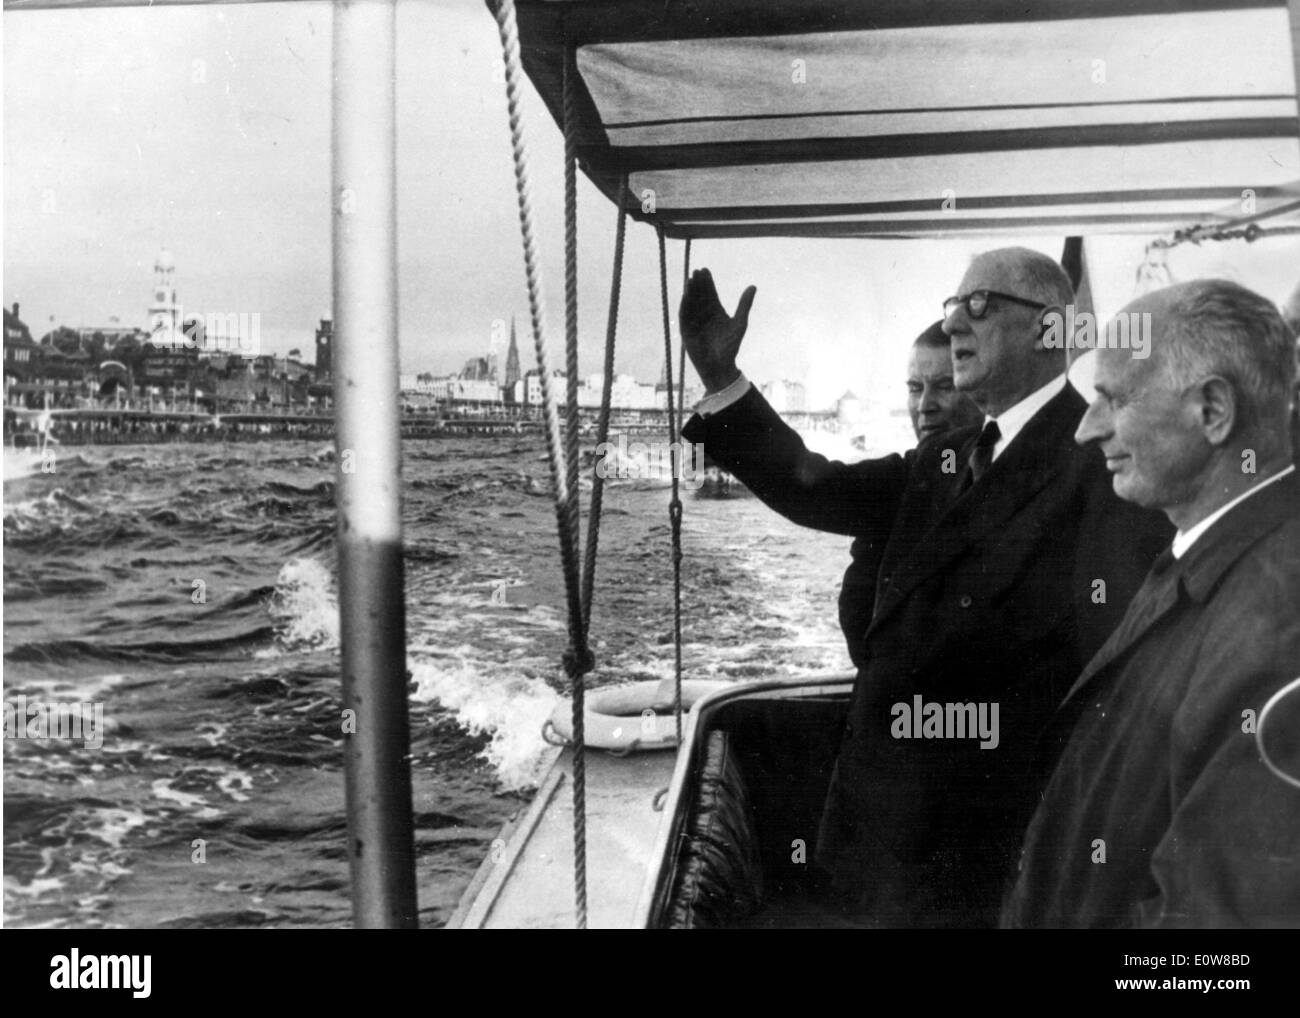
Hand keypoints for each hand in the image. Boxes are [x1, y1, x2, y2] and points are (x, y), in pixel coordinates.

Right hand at [679, 268, 755, 392]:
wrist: (720, 366)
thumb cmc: (731, 346)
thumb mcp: (740, 323)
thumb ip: (744, 305)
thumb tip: (753, 286)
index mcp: (716, 311)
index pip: (710, 293)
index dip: (707, 282)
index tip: (705, 270)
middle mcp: (704, 314)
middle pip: (700, 295)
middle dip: (698, 284)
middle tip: (697, 271)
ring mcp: (694, 322)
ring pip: (691, 303)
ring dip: (690, 292)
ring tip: (690, 280)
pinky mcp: (686, 331)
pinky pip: (684, 316)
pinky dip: (684, 306)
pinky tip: (685, 296)